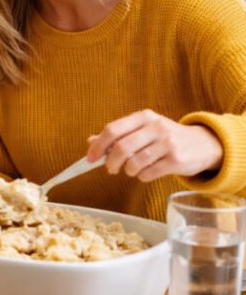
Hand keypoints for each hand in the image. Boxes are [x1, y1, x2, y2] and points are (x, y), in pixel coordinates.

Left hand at [87, 109, 223, 181]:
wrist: (204, 144)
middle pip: (121, 147)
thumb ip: (119, 135)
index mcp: (144, 117)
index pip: (112, 130)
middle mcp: (156, 127)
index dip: (98, 146)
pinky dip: (142, 176)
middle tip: (111, 169)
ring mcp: (168, 143)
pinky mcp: (177, 160)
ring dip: (128, 170)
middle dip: (111, 162)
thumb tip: (91, 142)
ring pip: (135, 162)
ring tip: (132, 170)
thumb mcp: (143, 130)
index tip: (90, 159)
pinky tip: (146, 173)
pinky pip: (149, 173)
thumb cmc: (166, 138)